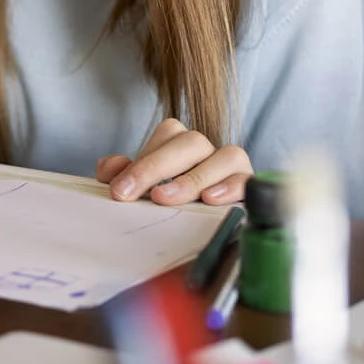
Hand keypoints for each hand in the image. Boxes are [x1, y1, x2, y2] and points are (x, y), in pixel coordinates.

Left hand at [95, 118, 251, 206]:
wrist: (198, 228)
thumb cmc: (164, 200)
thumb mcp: (138, 187)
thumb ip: (120, 174)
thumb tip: (113, 167)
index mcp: (179, 142)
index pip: (167, 135)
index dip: (143, 161)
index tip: (121, 191)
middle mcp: (207, 149)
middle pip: (192, 142)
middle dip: (160, 168)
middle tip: (143, 195)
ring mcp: (232, 166)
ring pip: (226, 156)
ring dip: (195, 178)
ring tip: (168, 199)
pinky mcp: (249, 186)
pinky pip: (248, 179)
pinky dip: (231, 187)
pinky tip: (211, 199)